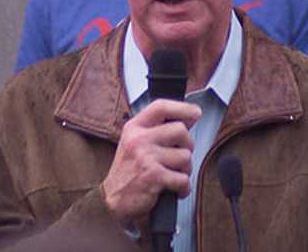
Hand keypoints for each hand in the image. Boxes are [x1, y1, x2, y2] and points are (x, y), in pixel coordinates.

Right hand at [102, 99, 201, 224]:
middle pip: (180, 130)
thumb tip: (189, 119)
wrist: (112, 201)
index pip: (161, 107)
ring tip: (173, 174)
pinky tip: (175, 189)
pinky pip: (183, 179)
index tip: (195, 113)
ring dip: (185, 169)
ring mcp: (145, 157)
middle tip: (179, 157)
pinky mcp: (153, 177)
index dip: (183, 108)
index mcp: (134, 128)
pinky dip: (183, 188)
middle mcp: (139, 139)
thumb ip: (156, 129)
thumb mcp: (134, 142)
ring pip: (185, 156)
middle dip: (188, 146)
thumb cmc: (128, 171)